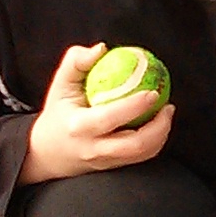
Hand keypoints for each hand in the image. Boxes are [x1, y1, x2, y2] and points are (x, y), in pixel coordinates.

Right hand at [23, 44, 175, 183]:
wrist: (47, 153)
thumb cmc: (58, 113)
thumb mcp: (60, 85)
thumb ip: (76, 61)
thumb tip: (102, 48)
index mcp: (79, 126)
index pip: (110, 118)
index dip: (135, 106)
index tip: (153, 92)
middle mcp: (93, 148)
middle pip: (135, 145)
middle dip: (159, 127)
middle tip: (168, 105)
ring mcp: (106, 161)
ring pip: (143, 154)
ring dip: (161, 134)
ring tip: (167, 112)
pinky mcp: (114, 167)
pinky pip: (142, 157)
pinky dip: (156, 141)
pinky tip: (159, 124)